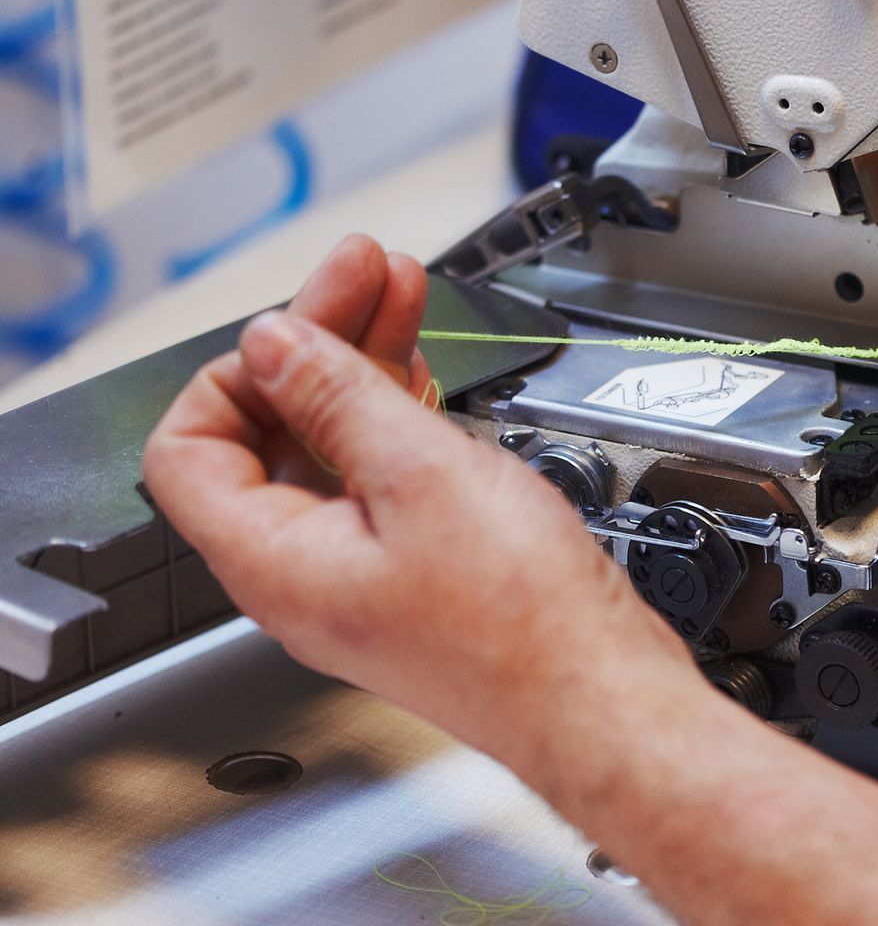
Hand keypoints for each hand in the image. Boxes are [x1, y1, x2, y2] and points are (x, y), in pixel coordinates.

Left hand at [143, 236, 702, 771]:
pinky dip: (399, 414)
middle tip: (365, 272)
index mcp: (274, 558)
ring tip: (403, 293)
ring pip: (333, 449)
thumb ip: (338, 398)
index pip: (189, 449)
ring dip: (365, 365)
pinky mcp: (416, 570)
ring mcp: (360, 571)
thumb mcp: (421, 475)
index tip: (297, 326)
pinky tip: (426, 370)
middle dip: (316, 341)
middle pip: (270, 434)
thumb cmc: (519, 623)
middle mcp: (303, 570)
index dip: (235, 373)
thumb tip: (274, 347)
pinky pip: (381, 479)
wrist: (598, 696)